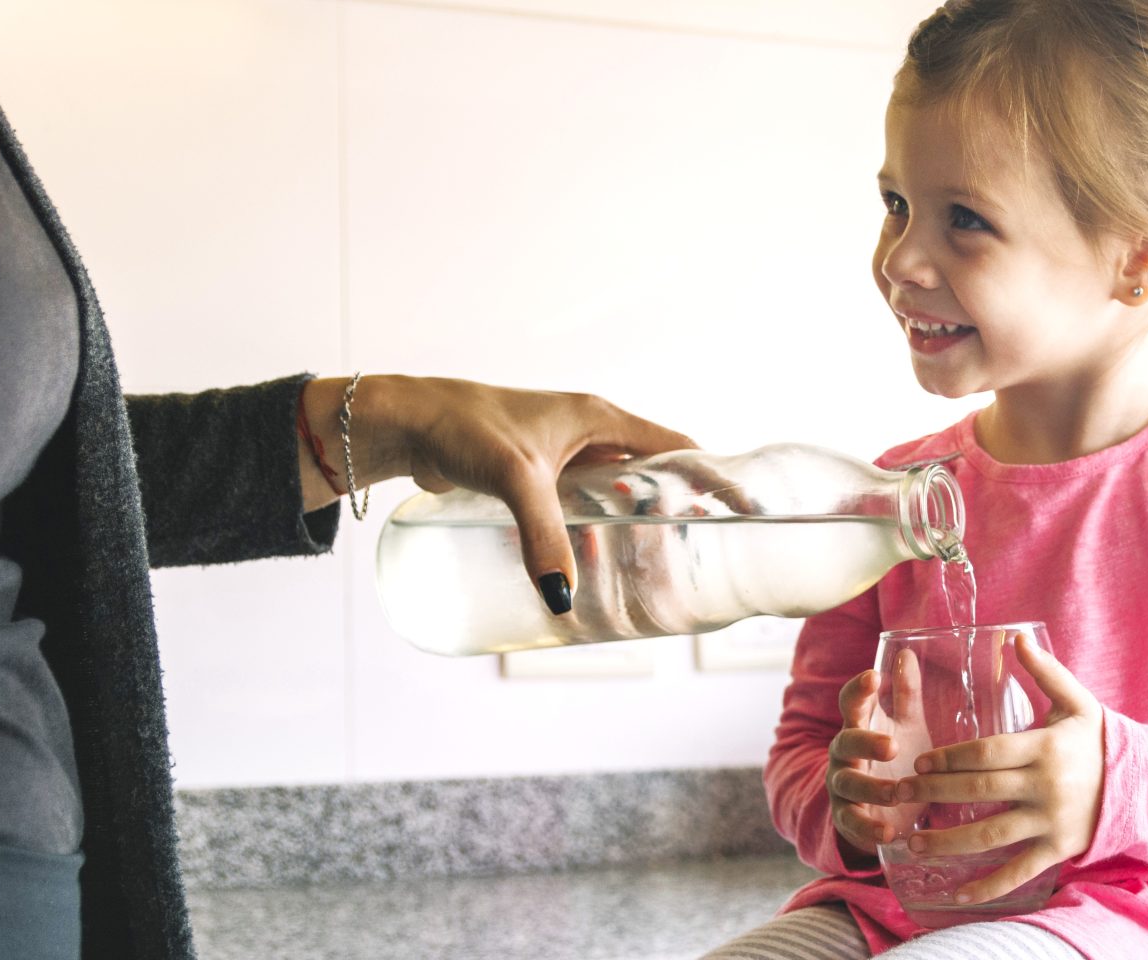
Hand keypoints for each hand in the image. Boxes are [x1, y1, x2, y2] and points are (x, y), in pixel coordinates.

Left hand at [299, 375, 695, 608]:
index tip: (740, 512)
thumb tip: (562, 595)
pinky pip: (578, 506)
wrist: (407, 422)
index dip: (711, 478)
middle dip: (672, 512)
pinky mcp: (534, 476)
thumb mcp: (516, 478)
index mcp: (601, 417)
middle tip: (689, 558)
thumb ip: (543, 535)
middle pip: (650, 474)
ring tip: (647, 569)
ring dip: (629, 525)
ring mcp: (561, 455)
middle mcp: (588, 432)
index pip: (677, 446)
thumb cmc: (462, 427)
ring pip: (613, 494)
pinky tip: (587, 562)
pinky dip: (591, 531)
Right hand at [826, 669, 901, 864]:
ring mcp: (842, 786)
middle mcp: (844, 754)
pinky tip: (888, 832)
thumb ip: (905, 694)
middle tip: (893, 745)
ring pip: (848, 783)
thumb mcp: (905, 726)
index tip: (873, 677)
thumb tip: (907, 652)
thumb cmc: (896, 759)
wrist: (881, 808)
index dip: (859, 689)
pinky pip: (852, 822)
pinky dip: (868, 828)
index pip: (851, 702)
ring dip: (872, 788)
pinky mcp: (847, 818)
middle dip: (866, 742)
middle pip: (845, 742)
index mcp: (858, 726)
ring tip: (898, 793)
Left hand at [892, 634, 1104, 904]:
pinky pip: (1018, 871)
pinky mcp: (1057, 849)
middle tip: (897, 793)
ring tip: (911, 842)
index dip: (950, 758)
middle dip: (934, 793)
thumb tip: (1015, 635)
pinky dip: (987, 885)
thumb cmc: (1097, 740)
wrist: (1142, 787)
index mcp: (1045, 748)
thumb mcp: (1076, 702)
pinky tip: (954, 894)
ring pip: (991, 834)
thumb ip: (1044, 671)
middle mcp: (1046, 787)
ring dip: (948, 841)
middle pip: (980, 791)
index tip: (919, 762)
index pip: (987, 753)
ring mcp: (1051, 822)